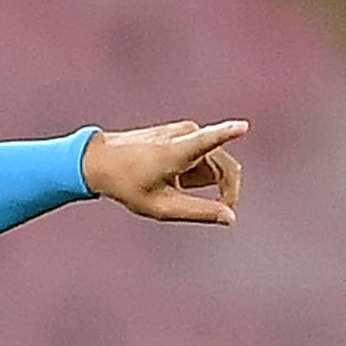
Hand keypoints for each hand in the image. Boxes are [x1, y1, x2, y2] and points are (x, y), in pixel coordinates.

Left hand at [82, 120, 246, 225]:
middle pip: (227, 166)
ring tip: (177, 191)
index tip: (243, 127)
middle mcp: (185, 134)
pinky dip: (200, 173)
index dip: (227, 134)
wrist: (102, 160)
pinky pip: (206, 156)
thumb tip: (230, 218)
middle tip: (220, 213)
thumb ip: (198, 212)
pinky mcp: (185, 131)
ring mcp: (186, 130)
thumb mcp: (162, 207)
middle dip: (227, 191)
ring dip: (210, 182)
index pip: (207, 140)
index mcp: (176, 152)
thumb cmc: (128, 186)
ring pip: (218, 162)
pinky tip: (175, 179)